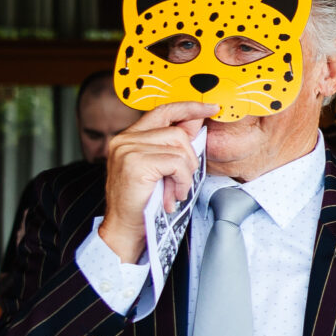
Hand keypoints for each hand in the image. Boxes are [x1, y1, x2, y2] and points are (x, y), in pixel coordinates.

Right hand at [97, 102, 220, 263]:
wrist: (125, 227)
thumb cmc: (145, 201)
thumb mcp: (161, 169)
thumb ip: (174, 146)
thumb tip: (197, 122)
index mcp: (129, 137)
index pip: (162, 111)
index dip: (188, 107)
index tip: (210, 107)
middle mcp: (124, 139)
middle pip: (177, 133)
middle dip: (188, 158)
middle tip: (181, 181)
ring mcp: (127, 149)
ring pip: (179, 148)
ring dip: (185, 172)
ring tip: (175, 189)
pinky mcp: (135, 163)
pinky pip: (177, 163)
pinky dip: (182, 181)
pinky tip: (173, 194)